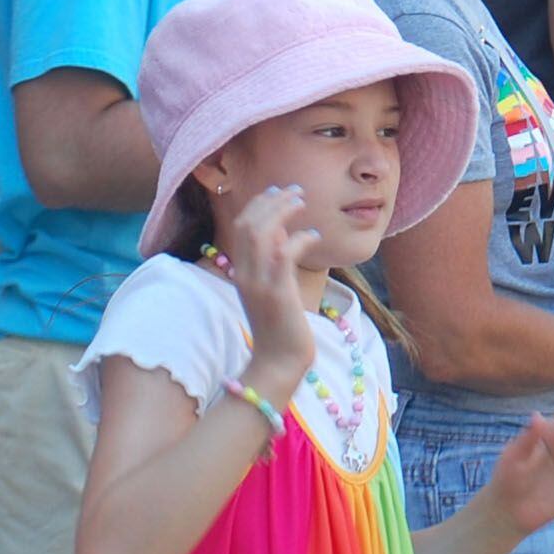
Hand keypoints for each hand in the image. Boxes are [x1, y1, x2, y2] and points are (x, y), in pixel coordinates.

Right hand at [223, 185, 322, 395]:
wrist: (278, 362)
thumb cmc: (281, 327)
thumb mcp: (272, 290)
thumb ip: (272, 263)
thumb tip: (282, 233)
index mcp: (240, 272)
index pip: (241, 227)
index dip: (258, 204)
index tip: (278, 192)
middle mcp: (244, 275)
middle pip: (248, 224)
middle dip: (271, 201)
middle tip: (295, 191)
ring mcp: (258, 284)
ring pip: (261, 234)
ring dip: (282, 212)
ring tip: (302, 202)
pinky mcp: (277, 294)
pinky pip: (283, 255)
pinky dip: (298, 239)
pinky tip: (314, 236)